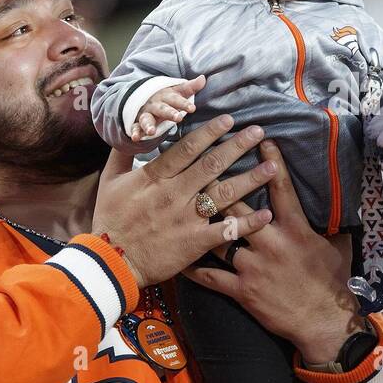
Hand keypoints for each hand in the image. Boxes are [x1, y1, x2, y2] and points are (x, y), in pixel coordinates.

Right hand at [93, 115, 275, 287]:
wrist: (110, 262)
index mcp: (155, 177)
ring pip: (225, 194)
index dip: (210, 132)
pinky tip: (267, 213)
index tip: (229, 120)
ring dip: (251, 179)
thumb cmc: (109, 220)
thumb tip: (132, 128)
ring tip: (273, 166)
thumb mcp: (110, 181)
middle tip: (259, 132)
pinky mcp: (194, 242)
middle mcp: (175, 194)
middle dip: (238, 146)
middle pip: (212, 165)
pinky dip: (247, 222)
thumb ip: (123, 153)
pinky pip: (226, 230)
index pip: (187, 149)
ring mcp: (186, 218)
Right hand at [131, 74, 204, 140]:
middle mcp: (155, 104)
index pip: (176, 99)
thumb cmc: (165, 98)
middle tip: (178, 118)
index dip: (184, 103)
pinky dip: (134, 132)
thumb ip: (190, 87)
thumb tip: (203, 78)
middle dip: (169, 113)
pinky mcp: (137, 123)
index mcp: (166, 97)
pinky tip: (135, 138)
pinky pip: (135, 128)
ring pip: (146, 118)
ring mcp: (145, 114)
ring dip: (148, 124)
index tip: (193, 108)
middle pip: (162, 108)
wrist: (143, 100)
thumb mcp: (177, 92)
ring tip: (151, 132)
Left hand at [184, 139, 359, 362]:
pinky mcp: (241, 290)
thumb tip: (339, 207)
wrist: (322, 322)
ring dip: (200, 221)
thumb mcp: (336, 248)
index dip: (270, 162)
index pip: (281, 189)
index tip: (260, 140)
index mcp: (296, 229)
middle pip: (238, 205)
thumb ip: (330, 226)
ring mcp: (253, 266)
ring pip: (219, 236)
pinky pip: (210, 277)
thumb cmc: (332, 283)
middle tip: (203, 163)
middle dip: (219, 184)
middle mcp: (271, 242)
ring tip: (182, 204)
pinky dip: (193, 269)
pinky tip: (178, 261)